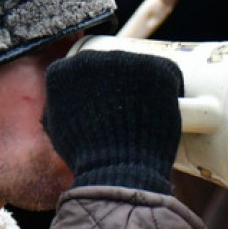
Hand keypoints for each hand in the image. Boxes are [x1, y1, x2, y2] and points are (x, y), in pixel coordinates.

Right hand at [44, 49, 183, 193]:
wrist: (118, 170)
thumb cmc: (88, 159)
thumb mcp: (59, 131)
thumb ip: (58, 108)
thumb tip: (64, 100)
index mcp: (64, 71)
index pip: (84, 72)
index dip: (98, 89)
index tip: (107, 107)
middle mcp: (92, 59)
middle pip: (112, 65)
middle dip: (122, 85)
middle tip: (131, 113)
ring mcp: (125, 61)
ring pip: (138, 67)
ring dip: (145, 85)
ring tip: (147, 115)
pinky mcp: (156, 68)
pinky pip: (167, 72)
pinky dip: (170, 87)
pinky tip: (164, 107)